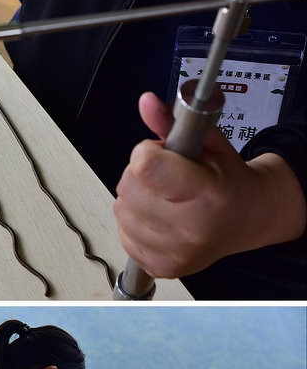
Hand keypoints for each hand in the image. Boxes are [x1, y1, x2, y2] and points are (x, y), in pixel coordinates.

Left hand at [113, 92, 304, 278]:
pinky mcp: (161, 266)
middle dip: (139, 174)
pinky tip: (160, 218)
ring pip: (121, 210)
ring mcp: (175, 252)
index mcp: (207, 195)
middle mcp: (191, 229)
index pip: (145, 167)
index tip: (159, 153)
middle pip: (127, 187)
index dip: (146, 153)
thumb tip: (146, 102)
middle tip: (166, 176)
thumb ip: (172, 122)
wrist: (247, 219)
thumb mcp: (208, 143)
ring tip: (165, 197)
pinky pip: (123, 233)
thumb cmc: (227, 180)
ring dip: (135, 199)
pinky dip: (135, 223)